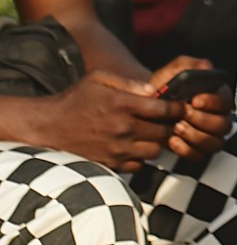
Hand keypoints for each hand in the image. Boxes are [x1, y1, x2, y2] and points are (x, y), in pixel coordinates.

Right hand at [35, 71, 180, 172]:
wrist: (48, 127)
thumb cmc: (75, 99)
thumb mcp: (99, 78)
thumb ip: (128, 82)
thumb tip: (153, 90)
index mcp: (123, 104)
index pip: (164, 109)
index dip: (177, 107)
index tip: (180, 106)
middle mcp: (123, 128)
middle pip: (164, 132)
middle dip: (170, 126)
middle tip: (169, 121)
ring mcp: (116, 149)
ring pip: (154, 151)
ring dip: (157, 143)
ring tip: (151, 134)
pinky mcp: (109, 164)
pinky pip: (138, 166)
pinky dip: (140, 158)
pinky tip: (135, 147)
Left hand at [150, 55, 233, 161]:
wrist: (151, 105)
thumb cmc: (167, 85)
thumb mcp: (177, 68)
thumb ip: (190, 65)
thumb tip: (204, 69)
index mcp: (218, 96)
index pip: (227, 102)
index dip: (213, 102)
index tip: (195, 100)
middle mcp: (219, 116)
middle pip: (223, 125)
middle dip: (202, 120)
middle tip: (184, 114)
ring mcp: (209, 135)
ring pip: (214, 143)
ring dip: (195, 136)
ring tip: (176, 127)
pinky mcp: (196, 149)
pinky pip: (198, 156)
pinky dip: (186, 150)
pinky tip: (172, 140)